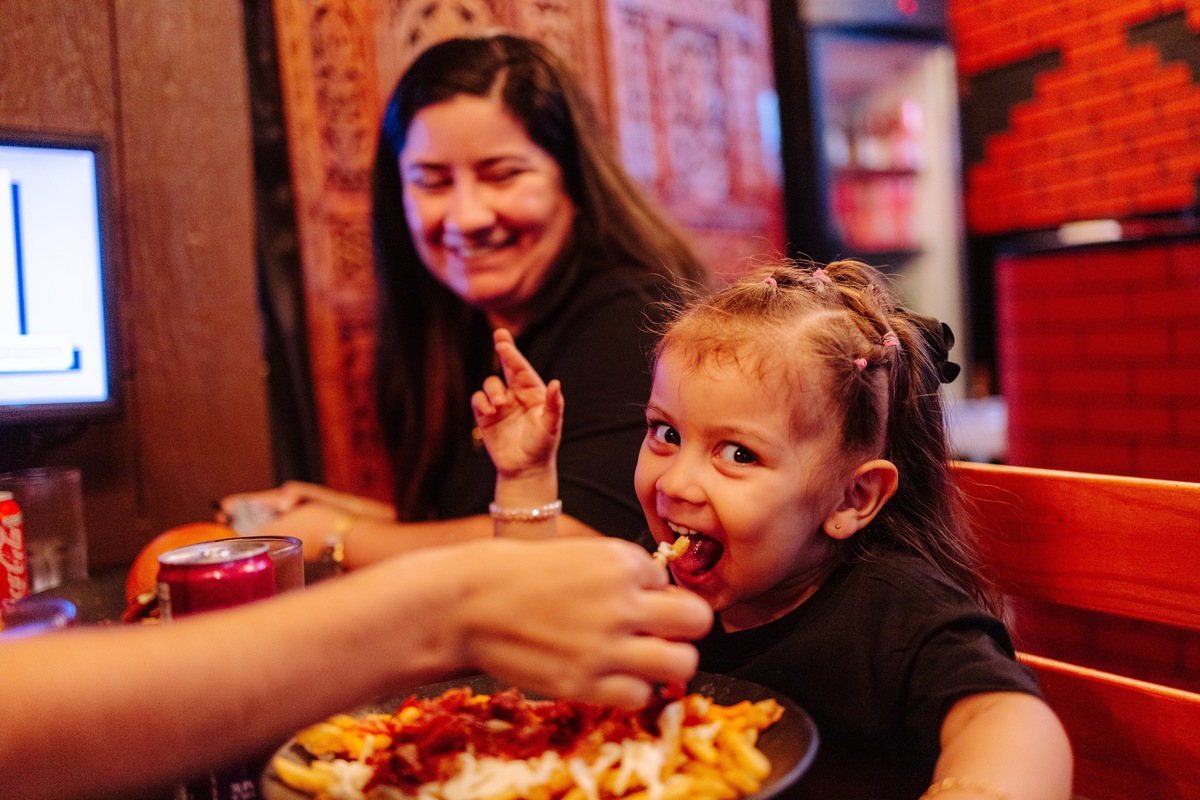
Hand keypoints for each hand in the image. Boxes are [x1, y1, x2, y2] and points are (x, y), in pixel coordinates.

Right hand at [449, 537, 712, 707]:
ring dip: (666, 662)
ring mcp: (606, 646)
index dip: (654, 593)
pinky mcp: (585, 683)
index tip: (633, 600)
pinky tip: (610, 677)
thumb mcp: (576, 552)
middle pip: (696, 621)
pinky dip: (631, 690)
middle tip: (660, 631)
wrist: (464, 604)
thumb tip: (658, 592)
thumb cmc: (512, 574)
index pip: (671, 581)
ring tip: (641, 658)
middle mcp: (622, 602)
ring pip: (681, 663)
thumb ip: (620, 572)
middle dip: (682, 626)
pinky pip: (640, 696)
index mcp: (621, 561)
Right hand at [471, 328, 563, 480]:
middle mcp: (515, 394)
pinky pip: (478, 400)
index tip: (503, 343)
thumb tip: (556, 383)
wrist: (525, 469)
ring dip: (493, 389)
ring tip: (500, 404)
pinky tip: (490, 411)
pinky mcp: (485, 416)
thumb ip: (553, 405)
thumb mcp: (551, 426)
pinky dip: (481, 401)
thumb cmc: (542, 446)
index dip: (513, 355)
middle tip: (499, 336)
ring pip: (491, 384)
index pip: (522, 369)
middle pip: (506, 367)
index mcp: (533, 392)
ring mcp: (499, 404)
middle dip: (503, 350)